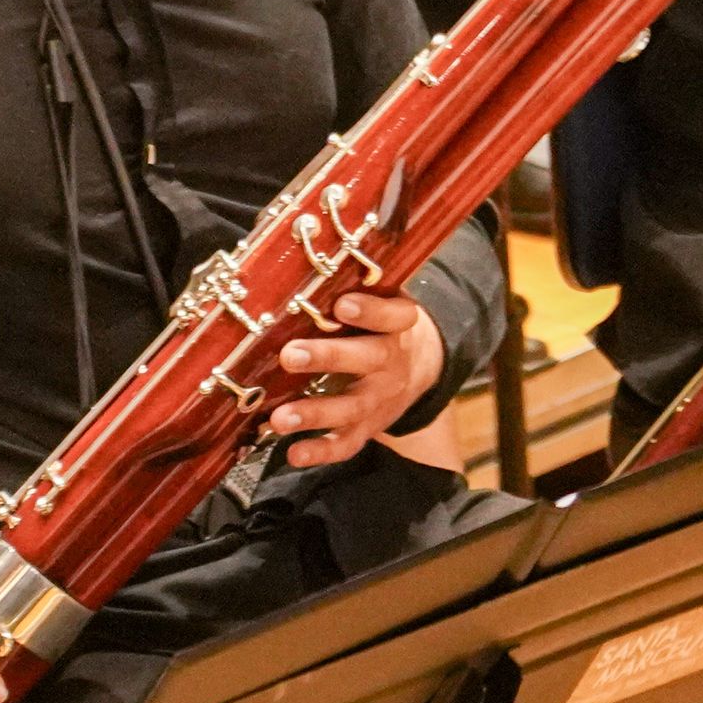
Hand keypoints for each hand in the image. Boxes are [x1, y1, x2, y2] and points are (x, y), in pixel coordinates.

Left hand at [268, 290, 446, 468]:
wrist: (420, 365)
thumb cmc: (381, 324)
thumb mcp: (381, 299)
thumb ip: (352, 284)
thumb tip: (302, 248)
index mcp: (398, 323)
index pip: (393, 314)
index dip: (371, 310)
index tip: (343, 304)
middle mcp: (391, 361)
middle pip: (366, 359)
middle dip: (328, 357)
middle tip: (290, 355)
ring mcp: (381, 398)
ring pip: (352, 407)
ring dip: (315, 413)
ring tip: (281, 418)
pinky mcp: (370, 425)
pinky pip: (348, 443)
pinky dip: (321, 452)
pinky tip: (294, 454)